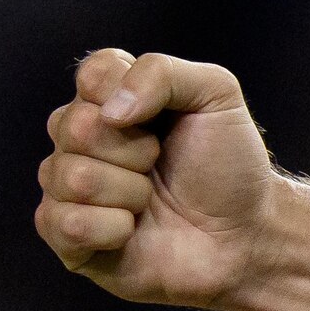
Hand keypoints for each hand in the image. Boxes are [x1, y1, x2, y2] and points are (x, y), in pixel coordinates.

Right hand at [33, 48, 276, 307]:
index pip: (93, 74)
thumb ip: (161, 73)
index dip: (132, 96)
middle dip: (135, 150)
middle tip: (160, 163)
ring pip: (70, 177)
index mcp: (111, 97)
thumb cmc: (228, 165)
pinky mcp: (66, 237)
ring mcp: (68, 188)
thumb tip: (109, 110)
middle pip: (74, 125)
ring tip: (151, 200)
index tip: (164, 117)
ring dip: (129, 192)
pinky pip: (66, 223)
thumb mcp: (215, 95)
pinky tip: (132, 231)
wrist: (243, 234)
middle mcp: (80, 139)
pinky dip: (113, 229)